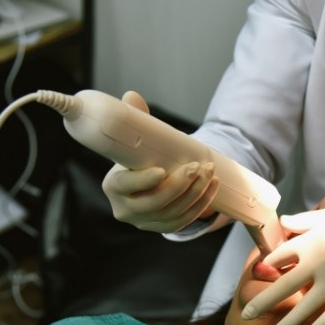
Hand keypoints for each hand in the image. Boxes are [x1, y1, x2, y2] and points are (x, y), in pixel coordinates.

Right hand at [101, 91, 219, 232]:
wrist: (145, 182)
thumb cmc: (137, 158)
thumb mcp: (134, 140)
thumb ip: (134, 119)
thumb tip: (131, 96)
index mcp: (113, 186)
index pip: (126, 185)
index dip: (143, 181)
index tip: (161, 170)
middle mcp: (125, 209)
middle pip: (154, 202)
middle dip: (179, 185)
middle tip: (197, 166)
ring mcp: (144, 222)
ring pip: (172, 213)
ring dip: (195, 193)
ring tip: (209, 172)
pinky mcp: (160, 228)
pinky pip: (183, 221)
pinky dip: (200, 204)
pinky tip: (211, 187)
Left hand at [241, 188, 324, 324]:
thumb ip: (305, 221)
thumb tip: (284, 221)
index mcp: (311, 239)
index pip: (279, 256)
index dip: (267, 266)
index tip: (260, 275)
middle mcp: (318, 260)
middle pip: (284, 284)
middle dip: (263, 301)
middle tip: (246, 314)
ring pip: (307, 304)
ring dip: (289, 321)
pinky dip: (324, 324)